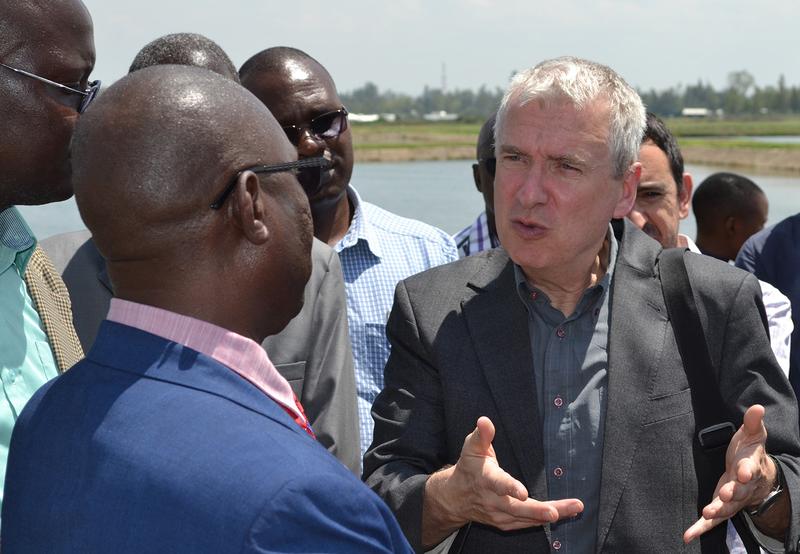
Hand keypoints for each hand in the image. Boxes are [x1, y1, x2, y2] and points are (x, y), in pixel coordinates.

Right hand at [422, 417, 582, 545]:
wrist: (456, 498)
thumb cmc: (469, 468)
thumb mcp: (471, 448)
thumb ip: (482, 435)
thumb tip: (485, 420)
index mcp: (485, 479)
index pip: (498, 484)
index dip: (510, 488)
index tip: (523, 493)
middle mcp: (493, 500)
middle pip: (517, 508)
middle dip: (538, 510)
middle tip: (556, 512)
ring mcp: (499, 515)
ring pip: (526, 518)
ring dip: (550, 514)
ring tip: (574, 508)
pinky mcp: (506, 523)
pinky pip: (527, 523)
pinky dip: (543, 519)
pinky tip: (563, 513)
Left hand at [684, 405, 777, 542]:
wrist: (756, 476)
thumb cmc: (750, 452)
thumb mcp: (753, 435)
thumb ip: (753, 422)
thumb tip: (757, 407)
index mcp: (750, 467)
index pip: (750, 469)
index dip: (746, 470)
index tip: (742, 471)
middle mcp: (743, 487)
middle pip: (739, 491)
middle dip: (732, 492)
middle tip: (726, 493)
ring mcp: (732, 499)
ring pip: (727, 508)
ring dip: (717, 512)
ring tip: (707, 514)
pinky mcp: (722, 507)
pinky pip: (712, 521)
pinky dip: (701, 528)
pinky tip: (688, 535)